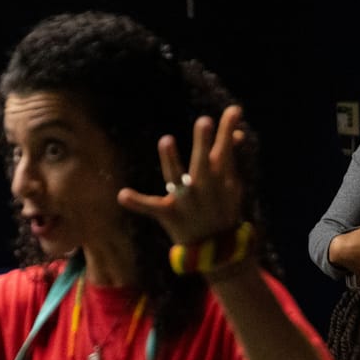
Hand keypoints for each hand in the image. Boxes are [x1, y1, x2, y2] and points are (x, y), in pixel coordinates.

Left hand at [117, 105, 244, 244]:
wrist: (215, 249)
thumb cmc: (222, 209)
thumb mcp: (231, 185)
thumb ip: (230, 158)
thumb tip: (236, 133)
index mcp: (219, 179)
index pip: (224, 150)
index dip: (228, 130)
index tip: (234, 110)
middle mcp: (203, 187)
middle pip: (202, 161)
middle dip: (203, 142)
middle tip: (204, 121)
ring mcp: (185, 201)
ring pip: (177, 177)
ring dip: (172, 160)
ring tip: (167, 140)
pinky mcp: (168, 214)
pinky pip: (150, 207)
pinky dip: (136, 202)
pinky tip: (122, 194)